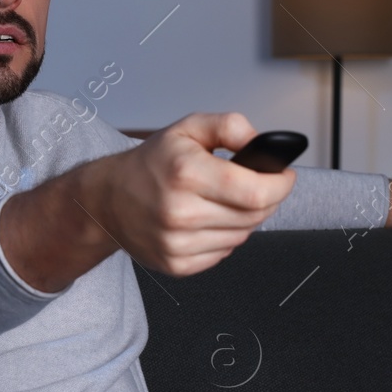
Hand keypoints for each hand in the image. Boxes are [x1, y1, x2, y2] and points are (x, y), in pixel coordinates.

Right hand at [89, 112, 295, 276]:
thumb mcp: (188, 128)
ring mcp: (178, 243)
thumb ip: (229, 126)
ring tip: (226, 201)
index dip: (281, 184)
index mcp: (186, 174)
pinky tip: (209, 220)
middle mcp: (181, 212)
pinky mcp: (177, 265)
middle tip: (256, 185)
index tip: (284, 176)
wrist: (107, 200)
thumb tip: (262, 143)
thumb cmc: (150, 164)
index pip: (258, 191)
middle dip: (266, 198)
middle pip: (255, 216)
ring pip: (243, 235)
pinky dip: (226, 236)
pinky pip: (224, 253)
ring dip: (245, 218)